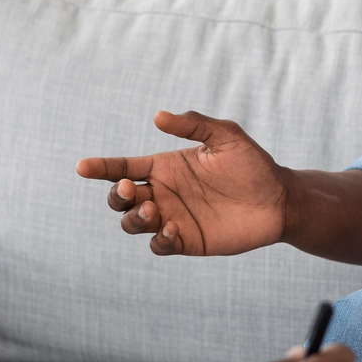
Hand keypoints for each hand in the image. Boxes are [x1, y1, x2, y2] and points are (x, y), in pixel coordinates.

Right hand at [76, 110, 290, 256]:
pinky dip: (158, 239)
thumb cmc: (253, 164)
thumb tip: (157, 116)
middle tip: (133, 190)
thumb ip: (194, 125)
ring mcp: (172, 218)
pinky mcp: (187, 241)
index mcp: (164, 166)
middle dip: (117, 195)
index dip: (101, 168)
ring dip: (134, 218)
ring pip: (132, 223)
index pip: (123, 167)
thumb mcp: (226, 136)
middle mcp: (163, 193)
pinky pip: (159, 245)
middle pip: (120, 198)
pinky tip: (172, 228)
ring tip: (153, 209)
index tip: (82, 167)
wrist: (279, 200)